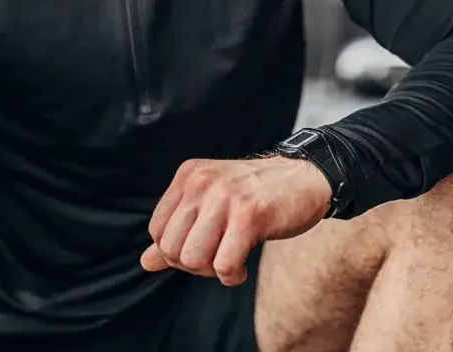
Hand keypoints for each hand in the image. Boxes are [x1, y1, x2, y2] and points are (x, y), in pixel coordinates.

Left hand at [140, 155, 332, 285]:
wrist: (307, 177)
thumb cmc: (259, 194)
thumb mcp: (212, 204)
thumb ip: (179, 231)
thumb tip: (145, 262)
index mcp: (189, 176)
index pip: (157, 231)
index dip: (175, 252)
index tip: (203, 250)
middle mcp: (203, 182)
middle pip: (172, 248)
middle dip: (193, 265)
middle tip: (217, 259)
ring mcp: (226, 197)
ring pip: (193, 259)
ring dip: (212, 272)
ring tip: (230, 262)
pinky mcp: (250, 215)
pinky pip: (223, 265)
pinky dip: (231, 276)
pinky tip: (242, 268)